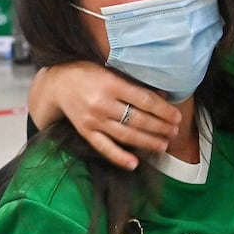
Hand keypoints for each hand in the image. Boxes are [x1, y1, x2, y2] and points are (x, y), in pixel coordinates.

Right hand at [29, 63, 181, 169]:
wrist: (57, 83)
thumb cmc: (89, 72)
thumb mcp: (111, 70)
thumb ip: (133, 83)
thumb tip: (161, 96)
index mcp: (112, 84)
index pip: (144, 100)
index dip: (163, 110)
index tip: (177, 117)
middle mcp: (102, 103)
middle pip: (138, 119)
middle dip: (160, 127)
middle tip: (175, 132)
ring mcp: (93, 120)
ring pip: (125, 135)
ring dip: (147, 142)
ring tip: (164, 145)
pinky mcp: (85, 132)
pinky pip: (104, 147)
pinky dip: (119, 157)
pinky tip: (134, 163)